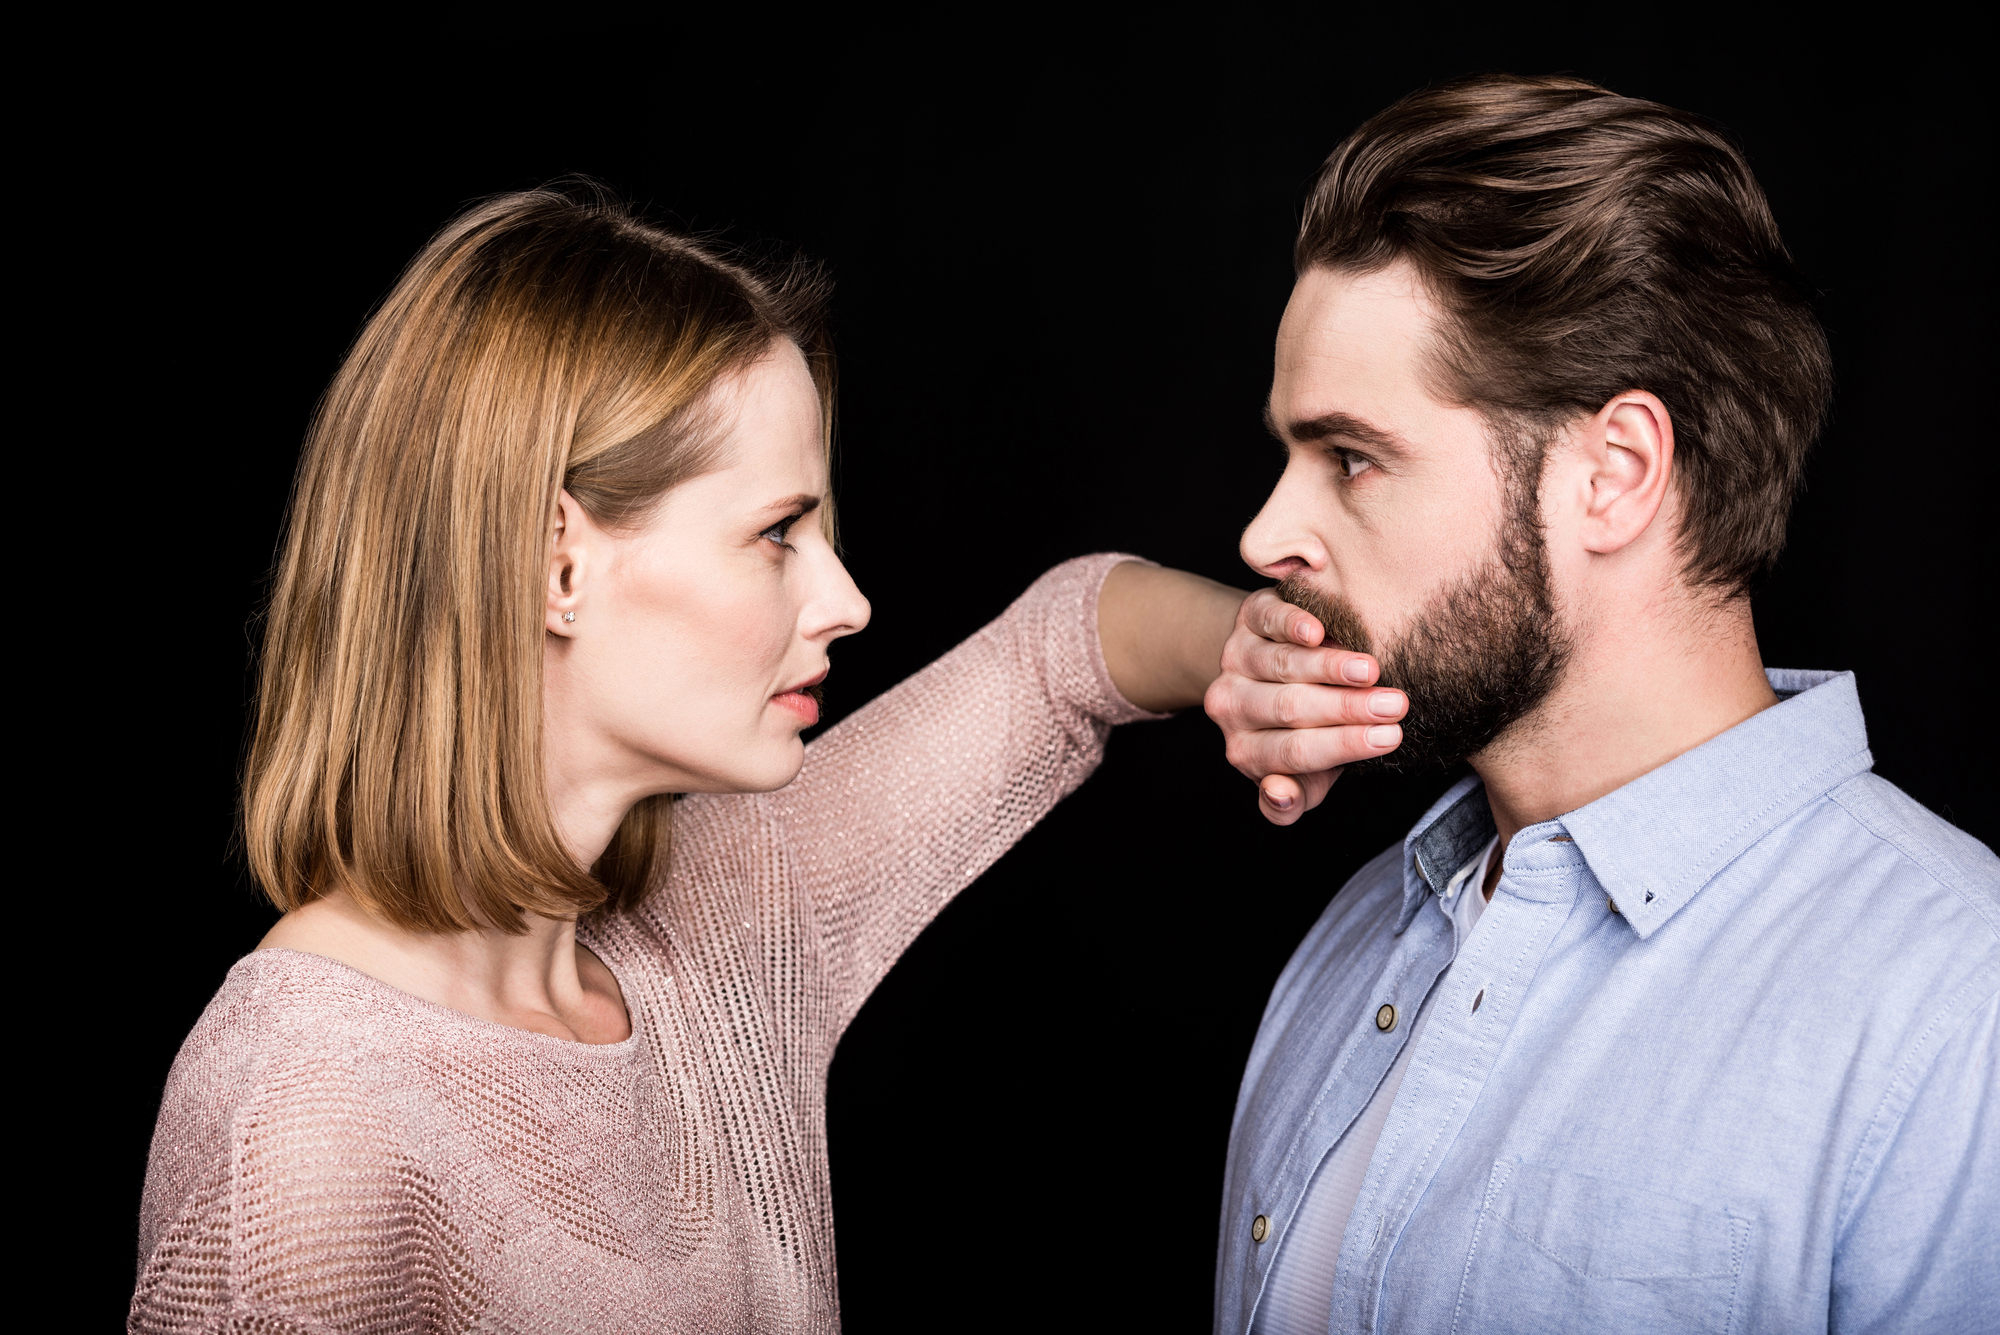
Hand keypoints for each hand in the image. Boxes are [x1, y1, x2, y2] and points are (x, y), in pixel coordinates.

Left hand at [1203, 588, 1405, 825]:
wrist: (1273, 671)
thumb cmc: (1299, 730)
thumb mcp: (1302, 774)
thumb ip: (1294, 797)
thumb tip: (1279, 796)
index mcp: (1245, 750)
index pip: (1295, 752)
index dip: (1345, 744)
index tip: (1391, 736)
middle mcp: (1232, 706)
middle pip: (1290, 708)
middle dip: (1347, 708)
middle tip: (1395, 704)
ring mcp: (1235, 659)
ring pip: (1282, 665)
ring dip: (1328, 668)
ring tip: (1372, 671)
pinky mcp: (1247, 619)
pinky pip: (1267, 621)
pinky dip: (1291, 626)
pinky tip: (1316, 632)